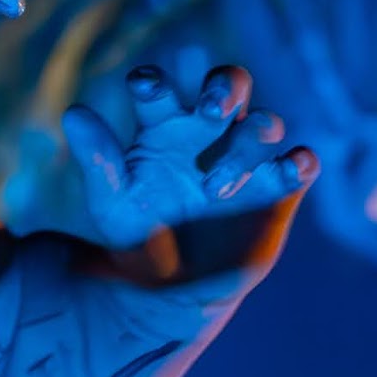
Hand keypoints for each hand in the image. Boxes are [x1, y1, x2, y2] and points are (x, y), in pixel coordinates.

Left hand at [60, 63, 316, 255]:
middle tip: (210, 110)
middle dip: (224, 87)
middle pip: (230, 83)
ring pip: (265, 124)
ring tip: (215, 190)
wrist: (169, 293)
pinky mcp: (278, 190)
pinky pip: (301, 163)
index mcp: (163, 127)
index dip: (153, 83)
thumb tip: (74, 112)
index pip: (160, 90)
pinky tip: (293, 168)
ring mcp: (246, 159)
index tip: (144, 88)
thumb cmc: (137, 238)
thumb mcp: (111, 204)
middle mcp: (208, 133)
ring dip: (246, 147)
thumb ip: (98, 160)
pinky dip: (301, 162)